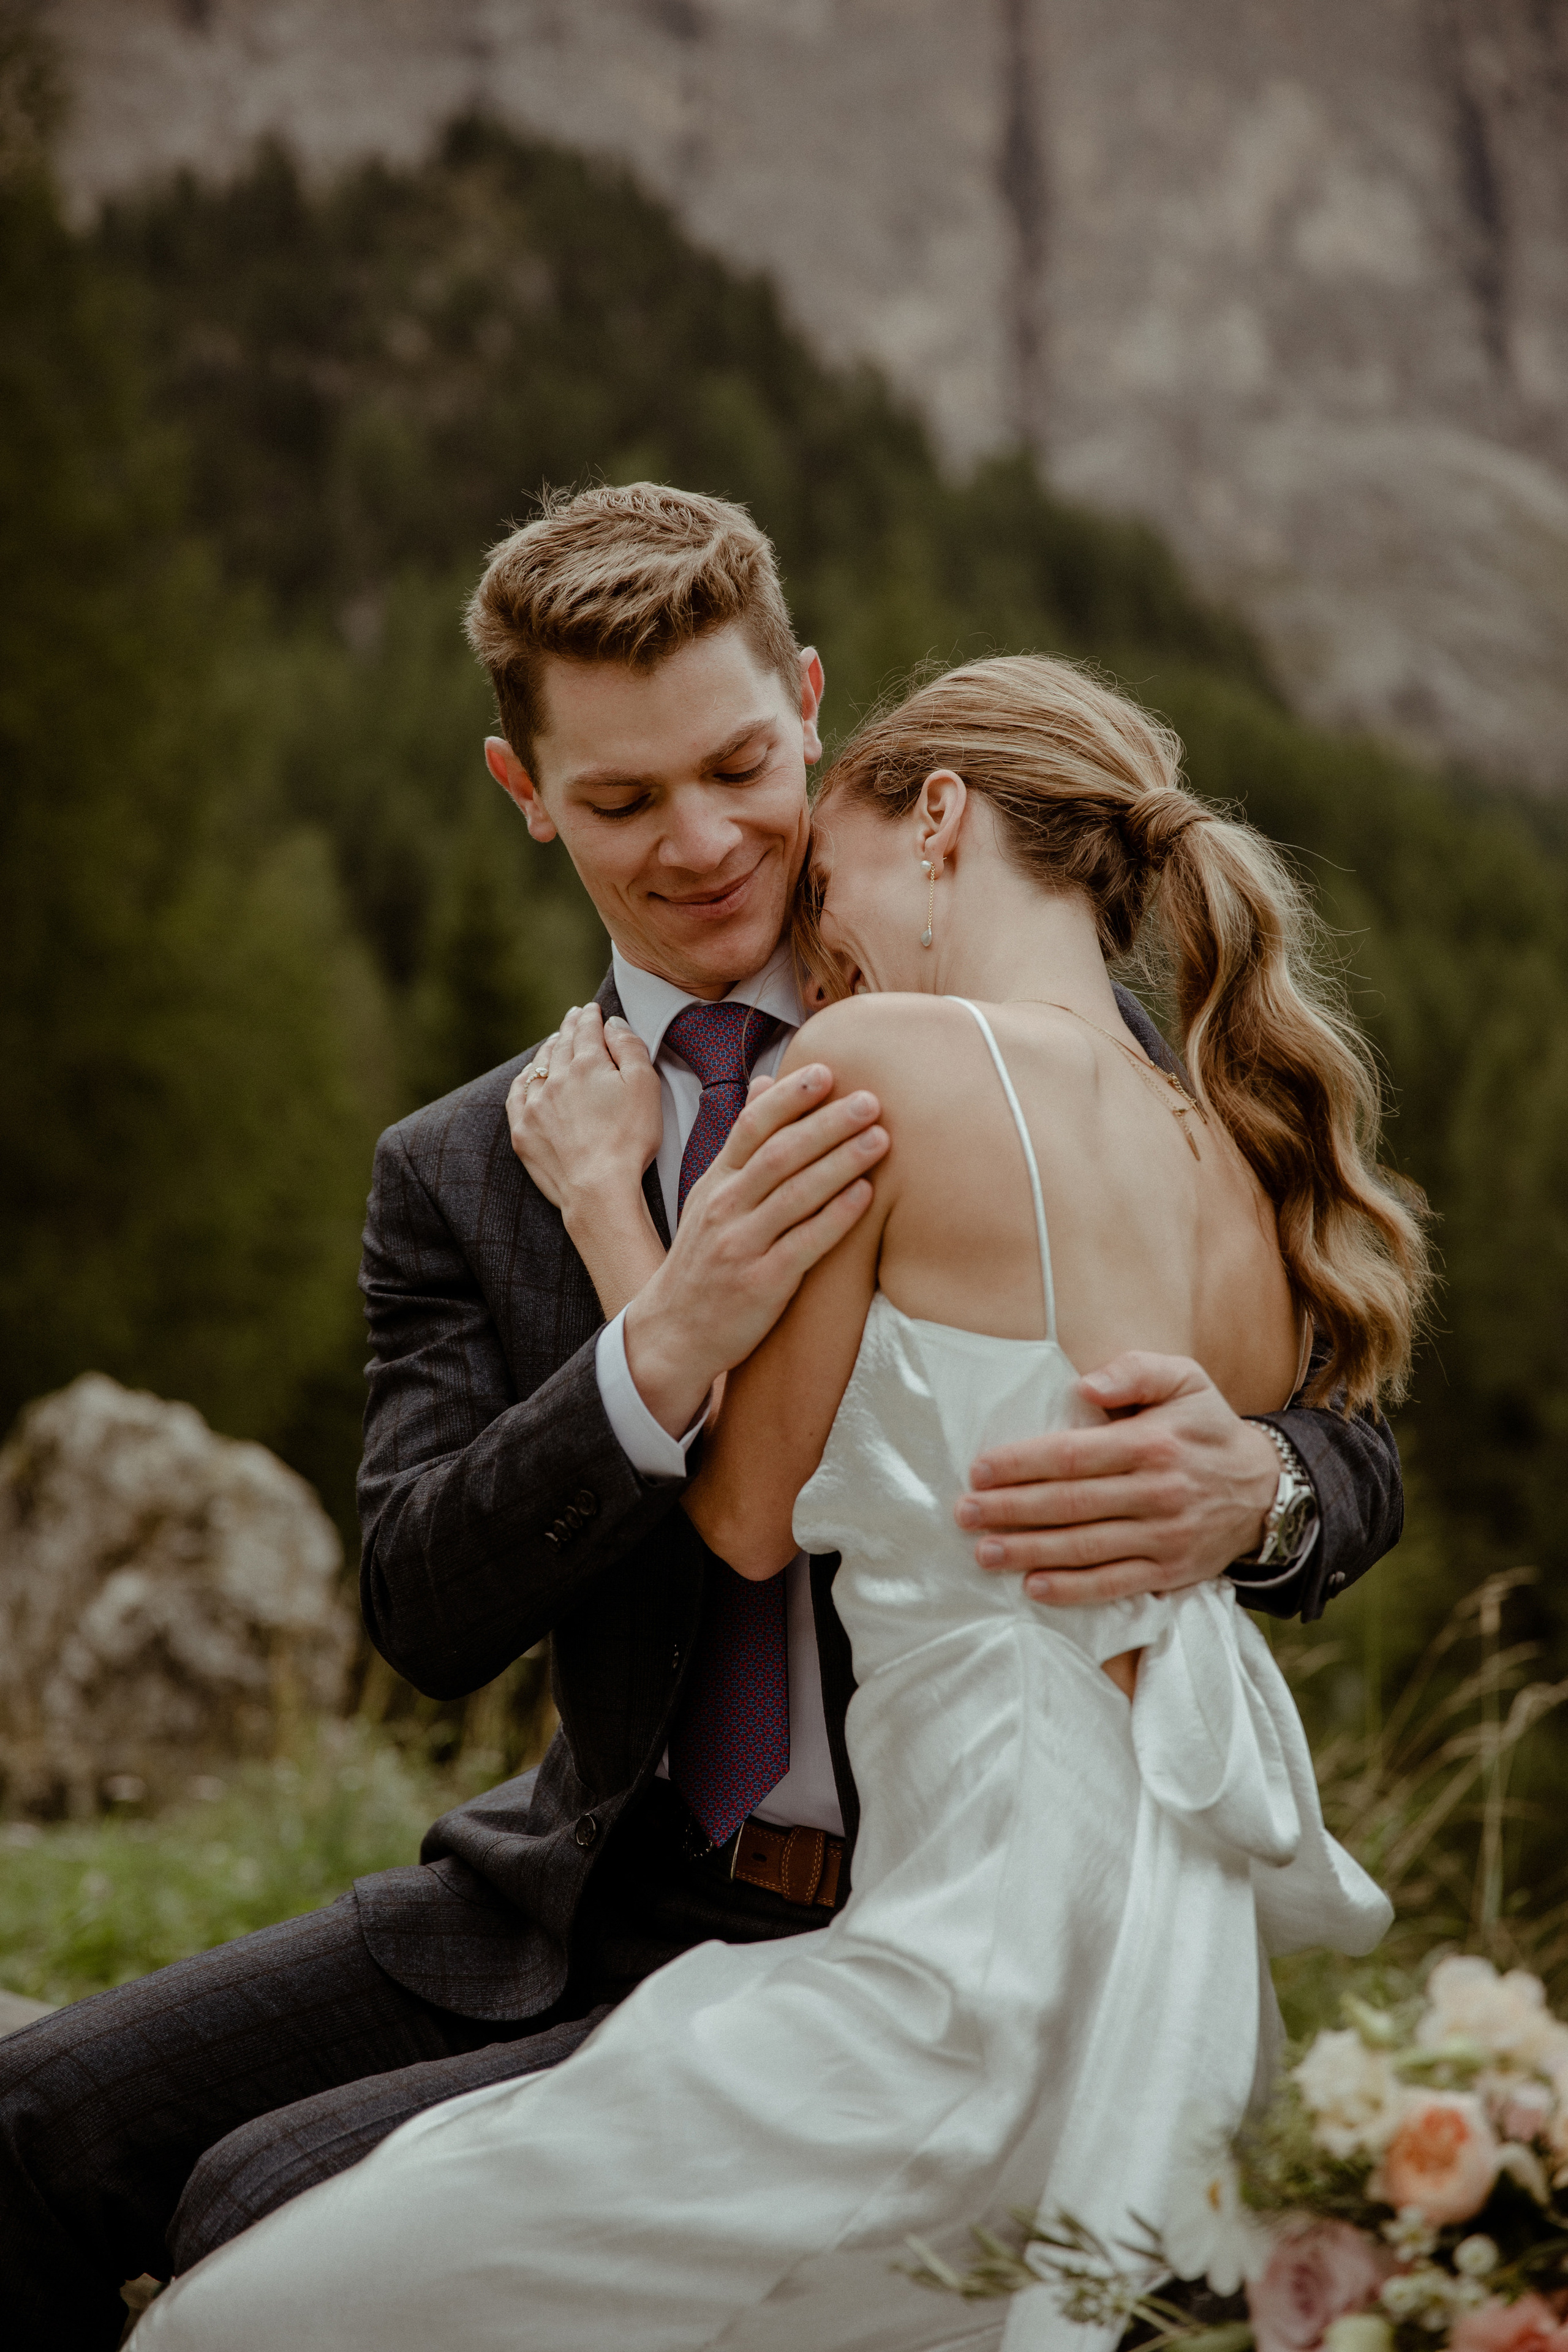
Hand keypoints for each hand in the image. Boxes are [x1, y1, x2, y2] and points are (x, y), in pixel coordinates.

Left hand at [506, 1004, 666, 1317]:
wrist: (598, 1188)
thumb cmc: (630, 1139)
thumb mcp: (645, 1085)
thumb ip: (630, 1047)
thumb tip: (612, 1023)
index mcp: (588, 1064)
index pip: (587, 1030)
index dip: (591, 1016)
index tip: (592, 1009)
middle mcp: (556, 1078)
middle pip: (561, 1044)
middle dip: (569, 1028)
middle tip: (574, 1017)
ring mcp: (536, 1105)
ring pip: (538, 1066)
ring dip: (548, 1050)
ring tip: (555, 1042)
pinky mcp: (524, 1132)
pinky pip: (517, 1095)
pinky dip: (524, 1080)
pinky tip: (528, 1077)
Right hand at [624, 1063, 887, 1436]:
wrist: (672, 1333)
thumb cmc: (703, 1262)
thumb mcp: (709, 1196)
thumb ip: (742, 1145)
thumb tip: (765, 1085)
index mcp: (716, 1182)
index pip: (751, 1126)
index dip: (789, 1097)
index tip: (826, 1071)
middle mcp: (725, 1208)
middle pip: (779, 1154)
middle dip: (827, 1123)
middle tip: (870, 1100)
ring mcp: (742, 1246)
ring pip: (795, 1194)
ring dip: (841, 1162)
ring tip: (880, 1138)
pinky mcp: (762, 1283)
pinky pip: (804, 1244)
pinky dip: (836, 1217)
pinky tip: (865, 1195)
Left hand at [955, 1352, 1279, 1605]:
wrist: (1266, 1490)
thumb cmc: (1207, 1428)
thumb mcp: (1185, 1379)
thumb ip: (1135, 1370)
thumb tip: (1084, 1384)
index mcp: (1153, 1443)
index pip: (1074, 1455)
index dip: (1022, 1464)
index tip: (978, 1470)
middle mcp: (1158, 1492)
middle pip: (1071, 1504)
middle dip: (1011, 1509)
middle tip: (964, 1513)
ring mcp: (1164, 1537)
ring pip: (1086, 1547)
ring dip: (1030, 1551)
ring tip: (984, 1552)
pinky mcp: (1170, 1572)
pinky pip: (1114, 1584)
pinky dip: (1072, 1589)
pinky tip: (1033, 1587)